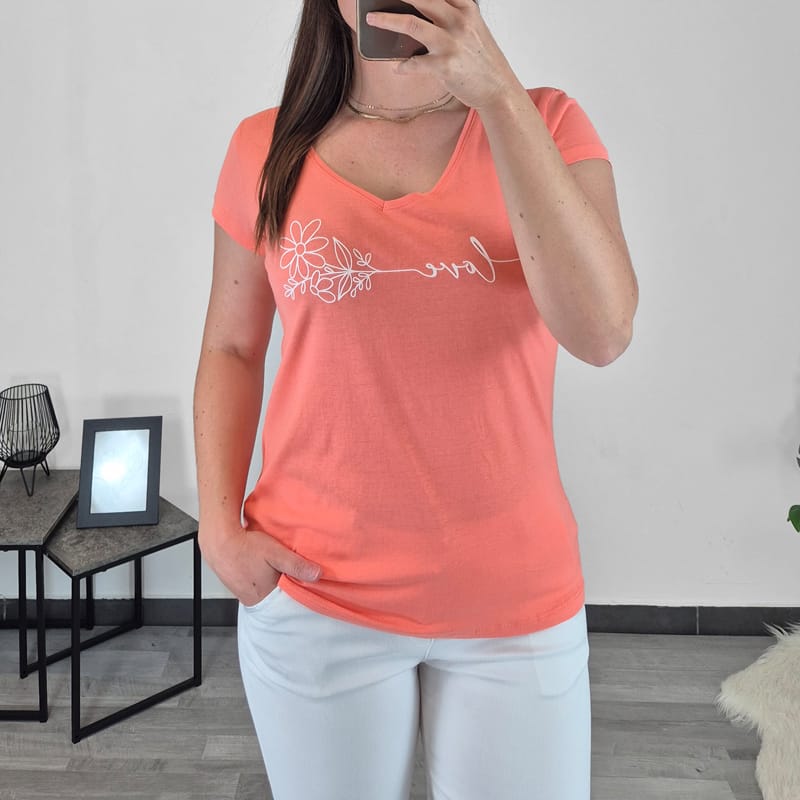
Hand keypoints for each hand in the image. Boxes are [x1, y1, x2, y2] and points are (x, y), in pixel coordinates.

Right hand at [199, 520, 321, 606]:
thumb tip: (317, 575)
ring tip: (279, 569)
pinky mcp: (235, 582)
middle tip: (293, 575)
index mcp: (263, 598)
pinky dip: (261, 576)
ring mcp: (241, 592)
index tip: (307, 587)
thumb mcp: (276, 553)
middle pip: (276, 598)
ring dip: (273, 581)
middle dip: (286, 587)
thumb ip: (297, 565)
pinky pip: (254, 583)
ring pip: (264, 590)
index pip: (286, 604)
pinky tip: (263, 565)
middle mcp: (251, 599)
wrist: (218, 540)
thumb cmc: (245, 547)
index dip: (297, 595)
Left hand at [365, 0, 522, 110]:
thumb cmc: (482, 60)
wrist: (498, 89)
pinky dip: (403, 66)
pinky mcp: (444, 66)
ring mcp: (451, 43)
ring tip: (372, 19)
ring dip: (387, 20)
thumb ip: (452, 17)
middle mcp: (459, 21)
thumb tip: (421, 13)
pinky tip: (398, 68)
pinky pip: (414, 63)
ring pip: (411, 24)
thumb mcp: (473, 29)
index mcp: (466, 8)